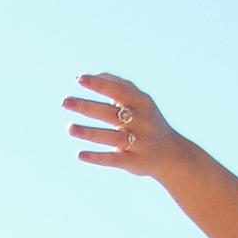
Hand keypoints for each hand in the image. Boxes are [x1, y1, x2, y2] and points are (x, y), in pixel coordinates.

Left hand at [65, 73, 195, 178]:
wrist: (172, 154)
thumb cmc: (149, 122)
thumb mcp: (141, 102)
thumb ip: (121, 86)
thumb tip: (96, 75)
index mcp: (142, 103)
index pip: (118, 90)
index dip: (99, 84)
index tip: (79, 79)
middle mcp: (141, 122)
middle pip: (110, 113)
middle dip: (86, 107)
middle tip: (64, 102)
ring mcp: (139, 143)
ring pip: (111, 137)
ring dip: (89, 133)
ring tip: (70, 128)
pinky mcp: (134, 162)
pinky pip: (113, 160)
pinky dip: (97, 157)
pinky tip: (80, 155)